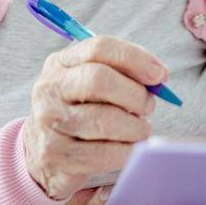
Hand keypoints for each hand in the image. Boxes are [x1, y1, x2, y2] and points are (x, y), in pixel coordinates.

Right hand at [22, 35, 165, 199]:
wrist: (45, 154)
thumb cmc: (81, 112)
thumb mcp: (93, 84)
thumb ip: (123, 73)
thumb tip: (159, 76)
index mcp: (60, 63)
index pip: (99, 48)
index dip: (135, 58)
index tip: (160, 75)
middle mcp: (49, 90)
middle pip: (99, 79)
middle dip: (135, 94)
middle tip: (148, 106)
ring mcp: (48, 123)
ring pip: (105, 120)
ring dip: (135, 127)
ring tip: (140, 130)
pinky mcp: (55, 156)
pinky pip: (104, 153)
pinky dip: (128, 151)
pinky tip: (131, 148)